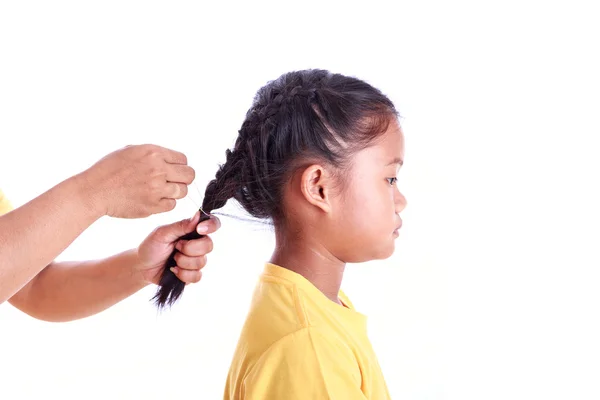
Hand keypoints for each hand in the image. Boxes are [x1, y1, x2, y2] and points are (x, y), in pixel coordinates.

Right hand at [78, 144, 195, 217]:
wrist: (94, 191)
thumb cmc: (109, 169)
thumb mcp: (131, 150)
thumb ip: (154, 154)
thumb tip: (171, 160)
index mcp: (153, 153)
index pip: (183, 160)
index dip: (179, 165)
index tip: (173, 170)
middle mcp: (158, 170)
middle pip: (189, 175)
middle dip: (183, 178)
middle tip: (173, 181)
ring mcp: (156, 189)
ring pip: (183, 192)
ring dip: (175, 191)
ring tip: (161, 191)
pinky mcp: (153, 206)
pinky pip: (171, 205)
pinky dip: (165, 203)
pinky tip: (154, 199)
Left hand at [136, 212, 220, 284]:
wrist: (142, 267)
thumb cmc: (151, 246)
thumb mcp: (162, 233)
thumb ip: (180, 226)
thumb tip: (197, 215)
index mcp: (192, 231)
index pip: (213, 224)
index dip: (211, 226)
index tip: (199, 229)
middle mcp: (198, 244)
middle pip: (209, 245)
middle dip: (189, 248)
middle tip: (176, 247)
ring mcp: (196, 260)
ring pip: (202, 262)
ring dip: (183, 261)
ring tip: (172, 259)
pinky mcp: (192, 275)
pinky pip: (197, 276)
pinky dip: (183, 274)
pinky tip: (173, 270)